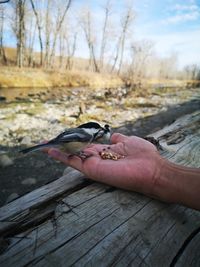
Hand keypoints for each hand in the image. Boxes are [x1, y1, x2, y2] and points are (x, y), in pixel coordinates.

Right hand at [47, 133, 162, 196]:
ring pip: (71, 155)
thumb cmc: (143, 155)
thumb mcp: (128, 141)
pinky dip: (61, 156)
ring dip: (57, 150)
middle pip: (76, 150)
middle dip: (63, 145)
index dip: (76, 140)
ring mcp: (93, 164)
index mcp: (105, 151)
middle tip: (47, 140)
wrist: (151, 170)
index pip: (86, 145)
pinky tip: (50, 150)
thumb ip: (117, 139)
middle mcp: (97, 158)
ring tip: (43, 145)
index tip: (66, 135)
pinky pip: (73, 162)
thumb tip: (112, 136)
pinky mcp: (91, 169)